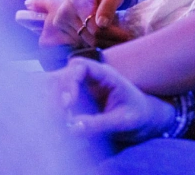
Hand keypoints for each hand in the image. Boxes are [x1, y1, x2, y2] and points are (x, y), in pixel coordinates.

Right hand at [27, 0, 131, 47]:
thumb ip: (109, 6)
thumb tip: (102, 24)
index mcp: (78, 0)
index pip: (94, 27)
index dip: (112, 34)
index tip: (126, 36)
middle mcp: (65, 12)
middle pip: (90, 38)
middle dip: (109, 41)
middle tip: (126, 40)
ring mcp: (61, 22)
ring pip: (86, 43)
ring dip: (103, 42)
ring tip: (117, 36)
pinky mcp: (62, 29)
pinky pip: (80, 43)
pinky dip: (94, 41)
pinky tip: (105, 35)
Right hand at [49, 59, 175, 143]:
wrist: (144, 120)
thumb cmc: (138, 115)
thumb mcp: (123, 120)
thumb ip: (100, 123)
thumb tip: (72, 127)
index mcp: (105, 75)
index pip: (80, 66)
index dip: (69, 81)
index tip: (68, 104)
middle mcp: (90, 79)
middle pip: (62, 75)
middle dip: (54, 93)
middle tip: (58, 115)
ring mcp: (81, 91)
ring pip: (55, 87)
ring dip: (49, 102)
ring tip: (55, 121)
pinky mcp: (76, 104)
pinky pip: (56, 102)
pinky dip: (51, 111)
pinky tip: (54, 127)